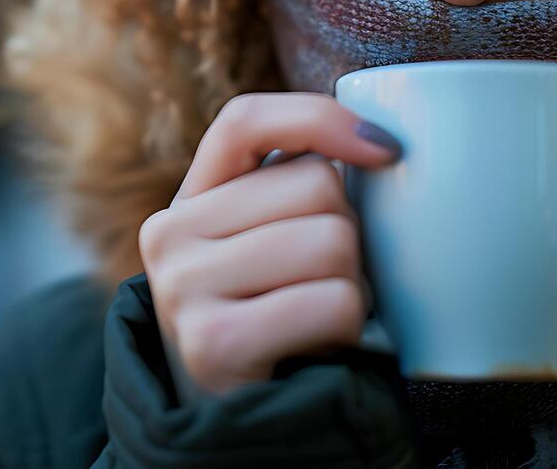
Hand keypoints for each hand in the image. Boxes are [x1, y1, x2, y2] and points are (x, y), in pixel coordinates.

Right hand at [137, 92, 403, 399]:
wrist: (225, 436)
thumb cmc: (270, 329)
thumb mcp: (261, 252)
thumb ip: (290, 197)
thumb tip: (384, 147)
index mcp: (187, 203)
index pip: (245, 120)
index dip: (319, 119)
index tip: (385, 150)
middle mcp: (170, 235)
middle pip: (315, 186)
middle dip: (348, 236)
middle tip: (322, 286)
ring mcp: (186, 288)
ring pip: (331, 241)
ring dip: (353, 287)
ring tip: (319, 318)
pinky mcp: (215, 341)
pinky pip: (333, 303)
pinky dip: (349, 326)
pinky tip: (320, 346)